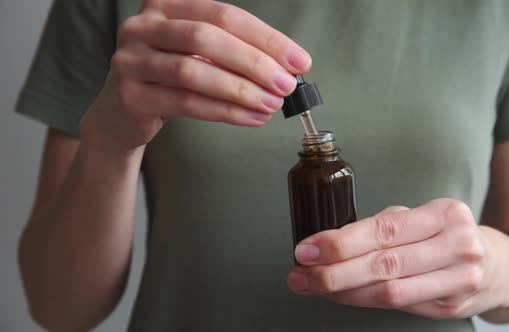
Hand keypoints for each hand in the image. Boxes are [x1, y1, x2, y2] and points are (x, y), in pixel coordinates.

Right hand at [81, 0, 310, 152]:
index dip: (265, 37)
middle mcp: (143, 26)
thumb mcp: (197, 55)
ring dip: (240, 90)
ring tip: (271, 104)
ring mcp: (131, 60)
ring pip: (193, 72)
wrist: (122, 113)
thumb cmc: (170, 79)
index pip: (222, 14)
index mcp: (165, 6)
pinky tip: (251, 118)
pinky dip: (224, 112)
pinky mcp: (130, 95)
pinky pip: (185, 103)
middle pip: (206, 37)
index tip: (299, 61)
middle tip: (286, 85)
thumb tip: (287, 68)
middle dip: (253, 62)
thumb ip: (233, 53)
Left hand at [287, 198, 508, 318]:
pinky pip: (399, 305)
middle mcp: (456, 246)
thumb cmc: (448, 235)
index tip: (307, 248)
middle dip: (333, 271)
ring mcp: (459, 280)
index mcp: (445, 215)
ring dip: (343, 291)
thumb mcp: (423, 217)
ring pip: (389, 291)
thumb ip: (384, 227)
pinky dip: (363, 300)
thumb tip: (330, 241)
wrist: (501, 267)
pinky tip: (342, 295)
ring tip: (311, 286)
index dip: (341, 242)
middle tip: (300, 274)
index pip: (384, 231)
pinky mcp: (453, 307)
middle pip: (383, 264)